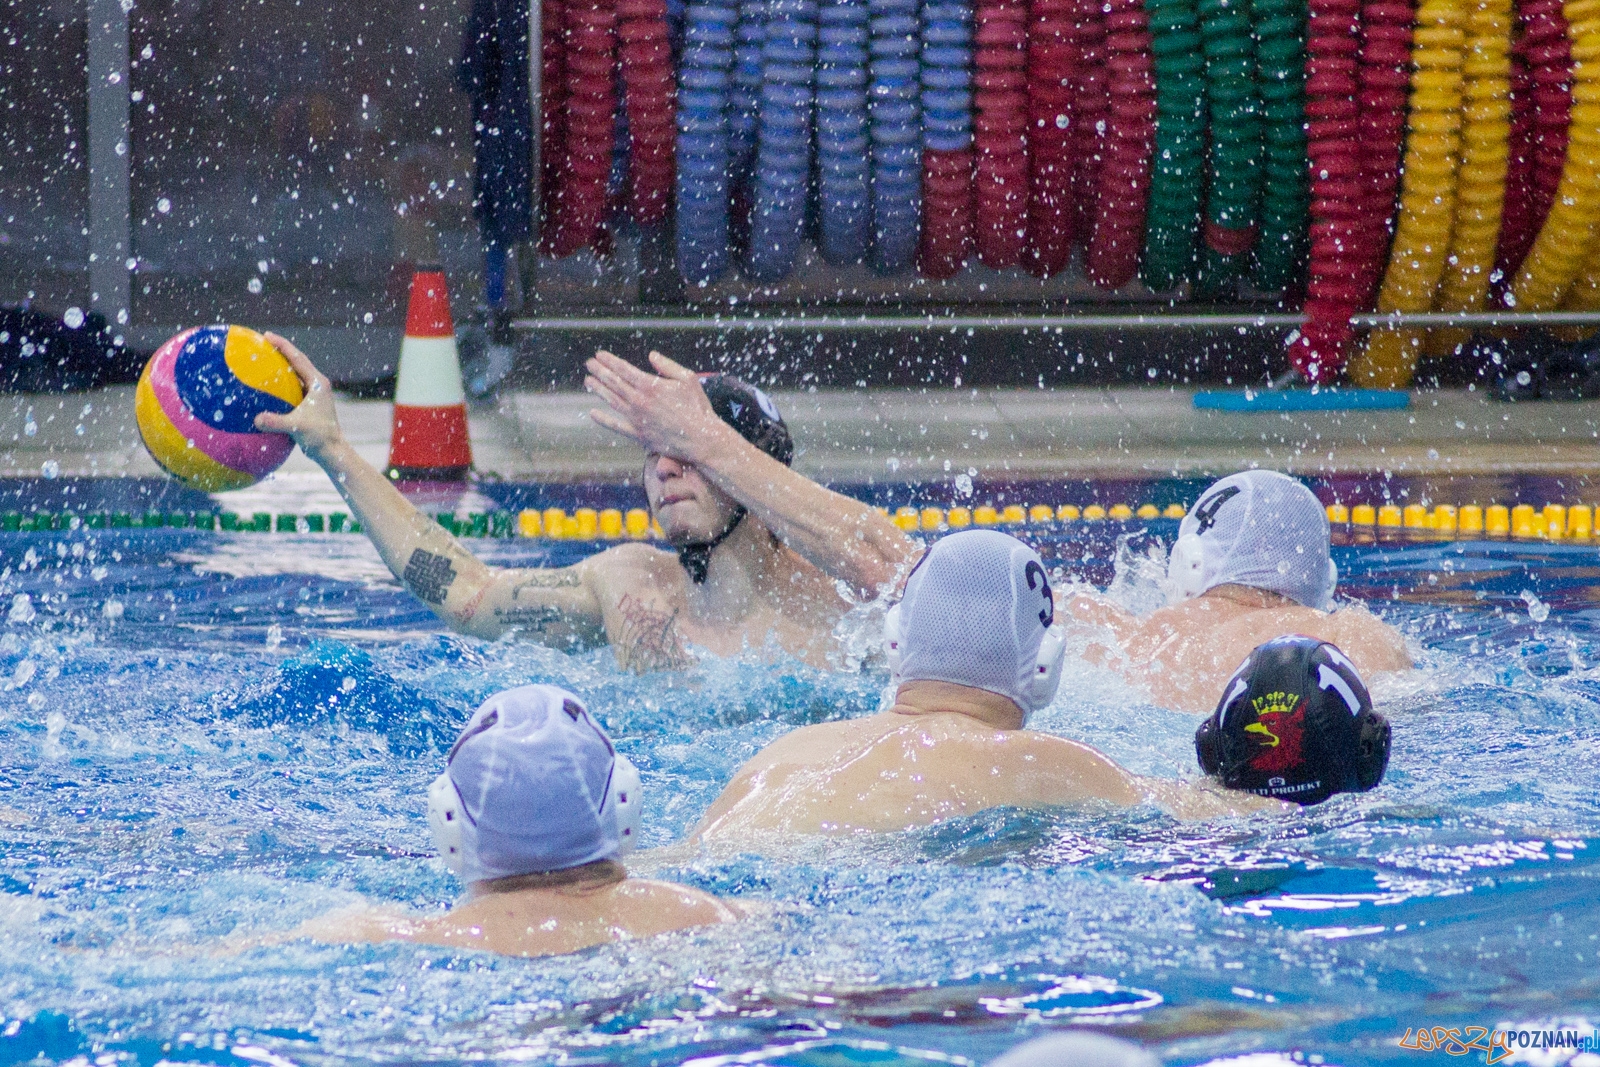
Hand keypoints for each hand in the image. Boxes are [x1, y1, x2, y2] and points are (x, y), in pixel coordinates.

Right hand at [254, 333, 344, 456]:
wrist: (332, 451)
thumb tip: (256, 419)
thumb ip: (276, 422)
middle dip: (280, 349)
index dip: (282, 345)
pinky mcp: (309, 403)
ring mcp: (314, 394)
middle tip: (262, 340)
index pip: (298, 358)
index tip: (266, 335)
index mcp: (317, 383)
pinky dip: (280, 383)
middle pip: (297, 361)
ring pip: (296, 373)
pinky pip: (292, 387)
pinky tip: (265, 385)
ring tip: (263, 358)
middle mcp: (317, 385)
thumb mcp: (296, 427)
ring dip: (281, 365)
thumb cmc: (319, 437)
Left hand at [583, 350, 732, 463]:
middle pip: (614, 383)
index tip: (599, 355)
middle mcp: (639, 401)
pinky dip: (603, 420)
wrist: (701, 439)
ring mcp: (637, 419)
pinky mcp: (638, 435)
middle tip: (589, 364)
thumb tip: (651, 355)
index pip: (623, 369)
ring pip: (612, 401)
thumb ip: (667, 365)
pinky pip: (616, 426)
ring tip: (588, 381)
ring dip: (598, 390)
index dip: (609, 361)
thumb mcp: (688, 378)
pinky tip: (593, 414)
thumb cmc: (697, 407)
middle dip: (599, 371)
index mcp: (650, 385)